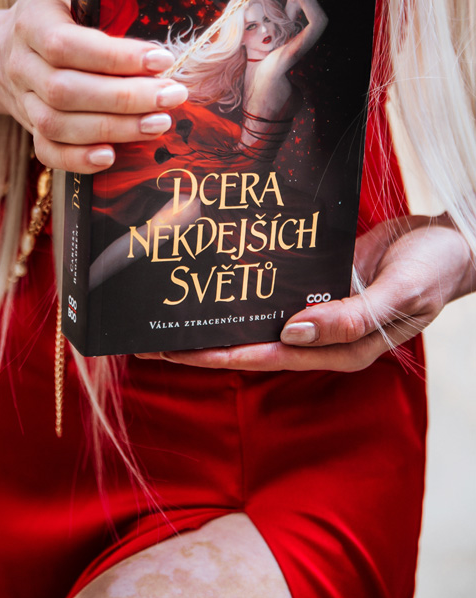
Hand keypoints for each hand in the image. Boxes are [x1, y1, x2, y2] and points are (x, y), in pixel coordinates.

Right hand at [0, 0, 186, 172]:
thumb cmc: (43, 13)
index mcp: (31, 24)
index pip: (67, 45)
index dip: (112, 56)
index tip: (161, 56)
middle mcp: (24, 68)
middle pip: (67, 91)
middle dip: (124, 97)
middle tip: (175, 95)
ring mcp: (26, 104)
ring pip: (62, 125)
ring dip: (114, 128)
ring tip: (163, 124)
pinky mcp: (33, 131)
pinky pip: (48, 153)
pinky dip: (78, 160)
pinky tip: (113, 156)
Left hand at [137, 216, 475, 370]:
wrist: (456, 242)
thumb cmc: (433, 272)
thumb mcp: (398, 296)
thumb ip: (349, 317)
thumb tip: (293, 333)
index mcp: (340, 346)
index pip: (267, 356)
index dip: (220, 355)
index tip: (176, 352)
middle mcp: (322, 332)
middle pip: (251, 342)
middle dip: (204, 341)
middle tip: (152, 335)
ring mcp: (319, 306)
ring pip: (257, 316)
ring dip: (219, 311)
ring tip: (172, 304)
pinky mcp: (320, 279)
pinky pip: (275, 285)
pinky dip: (246, 283)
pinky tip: (216, 272)